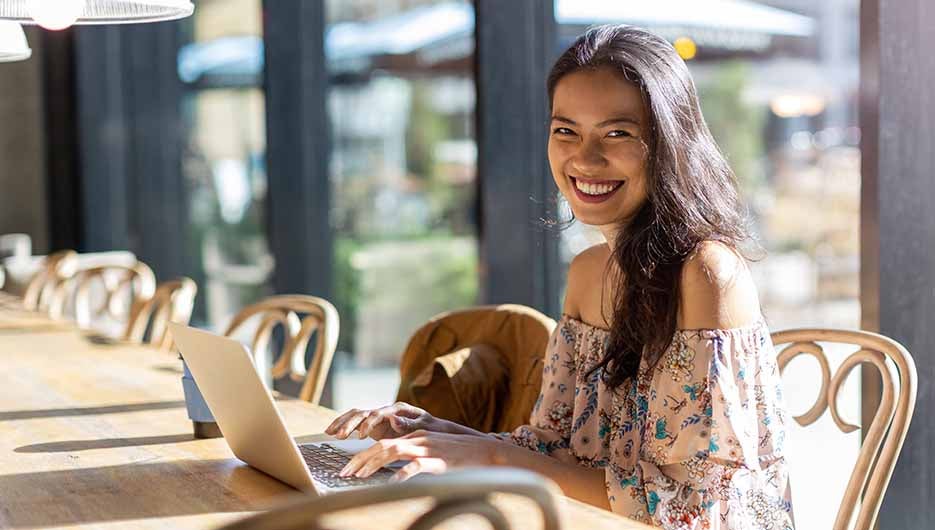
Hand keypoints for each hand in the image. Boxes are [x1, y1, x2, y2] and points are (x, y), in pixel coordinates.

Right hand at [324, 402, 438, 440]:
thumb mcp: (424, 426)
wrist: (434, 429)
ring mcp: (379, 416)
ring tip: (329, 433)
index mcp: (397, 409)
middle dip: (350, 424)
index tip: (361, 436)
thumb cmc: (430, 428)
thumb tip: (393, 419)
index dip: (368, 424)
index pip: (378, 414)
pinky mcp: (374, 424)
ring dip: (342, 423)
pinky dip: (343, 425)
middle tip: (339, 436)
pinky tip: (331, 432)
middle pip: (363, 413)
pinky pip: (355, 422)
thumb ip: (409, 423)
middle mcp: (385, 410)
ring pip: (356, 415)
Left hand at [338, 430, 509, 481]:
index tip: (349, 470)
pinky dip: (403, 473)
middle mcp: (418, 439)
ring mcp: (428, 448)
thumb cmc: (460, 457)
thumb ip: (414, 457)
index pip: (383, 443)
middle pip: (383, 446)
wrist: (486, 452)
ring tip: (360, 477)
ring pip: (394, 451)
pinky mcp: (439, 460)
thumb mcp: (433, 453)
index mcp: (416, 436)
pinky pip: (417, 466)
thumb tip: (394, 473)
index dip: (363, 456)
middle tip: (344, 474)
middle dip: (360, 460)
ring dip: (374, 464)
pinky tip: (392, 483)